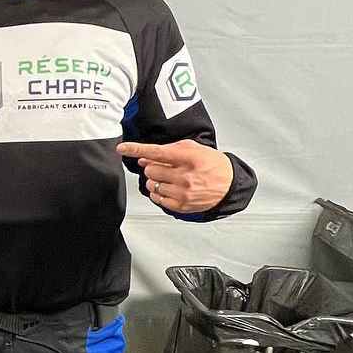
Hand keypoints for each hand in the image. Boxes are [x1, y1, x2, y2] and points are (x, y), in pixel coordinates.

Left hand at [116, 140, 233, 213]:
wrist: (230, 184)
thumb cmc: (213, 165)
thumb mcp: (195, 149)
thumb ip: (169, 150)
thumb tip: (145, 157)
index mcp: (189, 158)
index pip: (157, 152)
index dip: (137, 149)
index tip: (122, 148)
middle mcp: (185, 176)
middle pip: (151, 170)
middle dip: (152, 167)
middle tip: (162, 167)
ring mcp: (183, 192)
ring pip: (152, 185)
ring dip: (155, 180)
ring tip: (168, 178)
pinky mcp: (181, 205)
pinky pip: (157, 198)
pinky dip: (158, 192)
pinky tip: (167, 188)